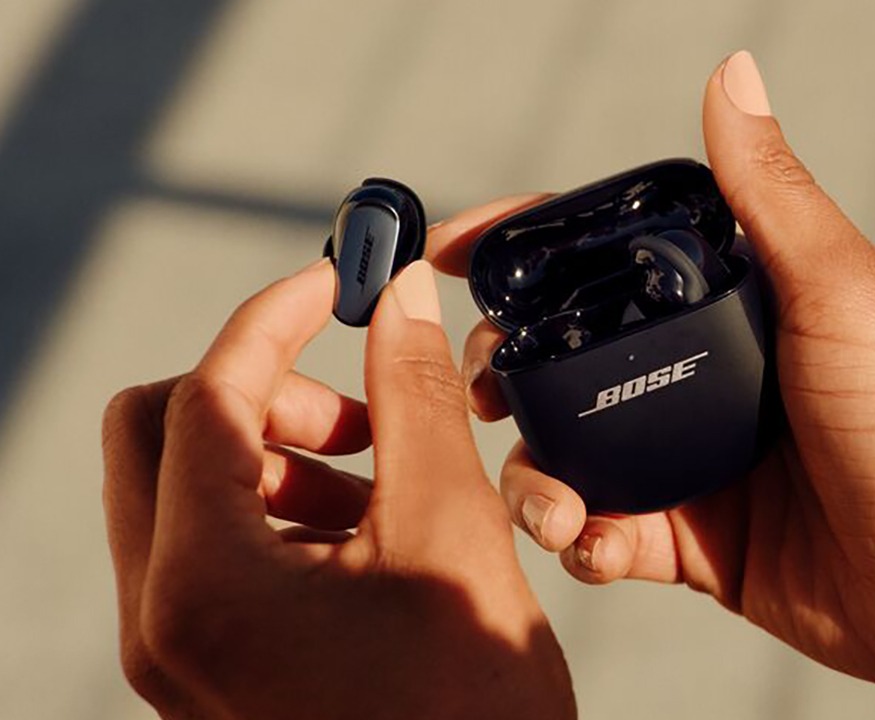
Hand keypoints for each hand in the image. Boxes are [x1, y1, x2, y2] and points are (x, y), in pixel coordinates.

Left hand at [101, 259, 573, 717]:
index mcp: (203, 582)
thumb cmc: (469, 704)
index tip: (336, 283)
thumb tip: (400, 300)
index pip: (204, 395)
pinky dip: (275, 513)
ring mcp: (174, 650)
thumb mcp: (449, 529)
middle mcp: (159, 619)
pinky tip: (366, 533)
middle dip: (262, 395)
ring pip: (181, 493)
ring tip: (380, 480)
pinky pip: (206, 552)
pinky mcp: (204, 667)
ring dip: (276, 455)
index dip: (274, 318)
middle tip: (356, 412)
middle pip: (159, 435)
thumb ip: (414, 398)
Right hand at [428, 51, 874, 689]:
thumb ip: (770, 194)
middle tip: (485, 386)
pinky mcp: (689, 540)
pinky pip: (604, 534)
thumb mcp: (842, 292)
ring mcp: (691, 460)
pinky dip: (581, 540)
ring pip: (568, 453)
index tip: (459, 250)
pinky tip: (592, 542)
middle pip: (566, 357)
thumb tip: (733, 70)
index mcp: (733, 304)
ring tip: (546, 501)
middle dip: (505, 369)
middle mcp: (702, 375)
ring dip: (532, 474)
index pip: (607, 260)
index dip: (527, 248)